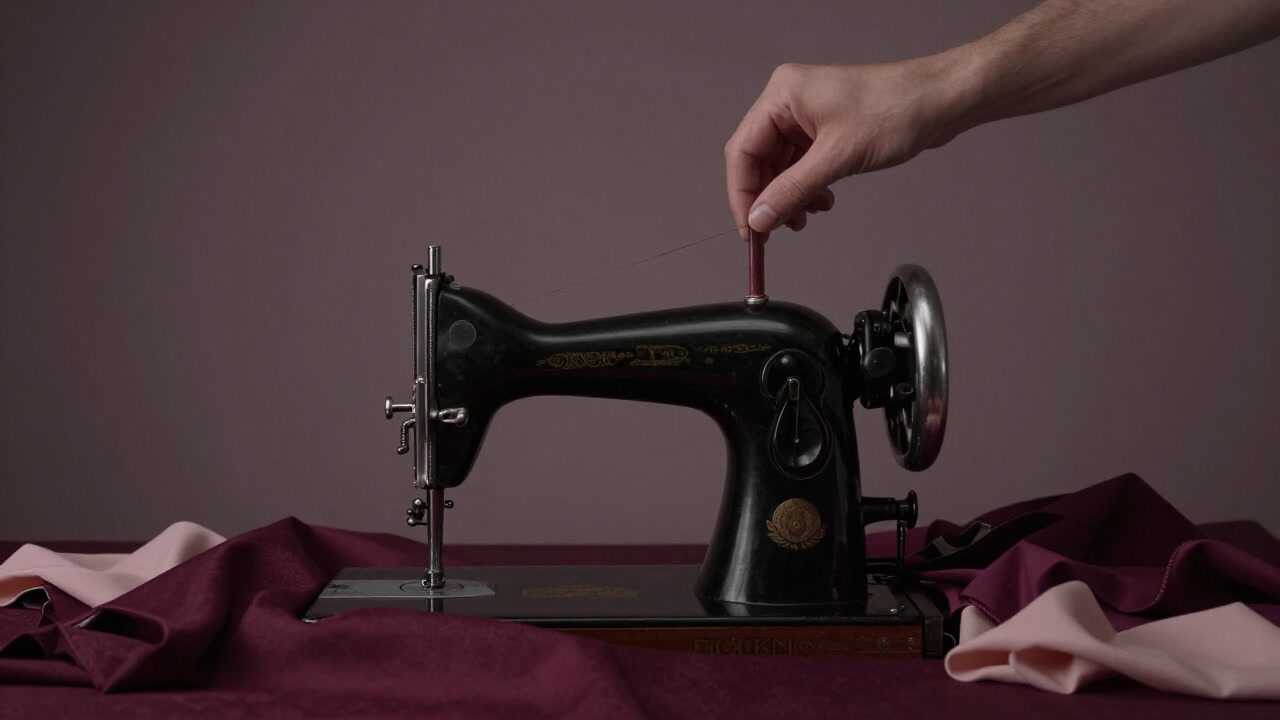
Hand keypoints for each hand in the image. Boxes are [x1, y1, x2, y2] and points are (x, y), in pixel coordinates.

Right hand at [725, 58, 972, 238]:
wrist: (942, 100)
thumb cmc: (898, 109)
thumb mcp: (838, 157)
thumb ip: (792, 191)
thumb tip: (760, 219)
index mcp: (783, 95)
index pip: (743, 150)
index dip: (742, 194)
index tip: (749, 228)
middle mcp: (790, 101)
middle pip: (758, 159)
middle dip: (767, 198)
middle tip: (773, 231)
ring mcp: (808, 114)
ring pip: (781, 165)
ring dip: (789, 196)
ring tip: (805, 218)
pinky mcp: (826, 127)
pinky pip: (802, 163)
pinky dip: (807, 187)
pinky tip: (822, 202)